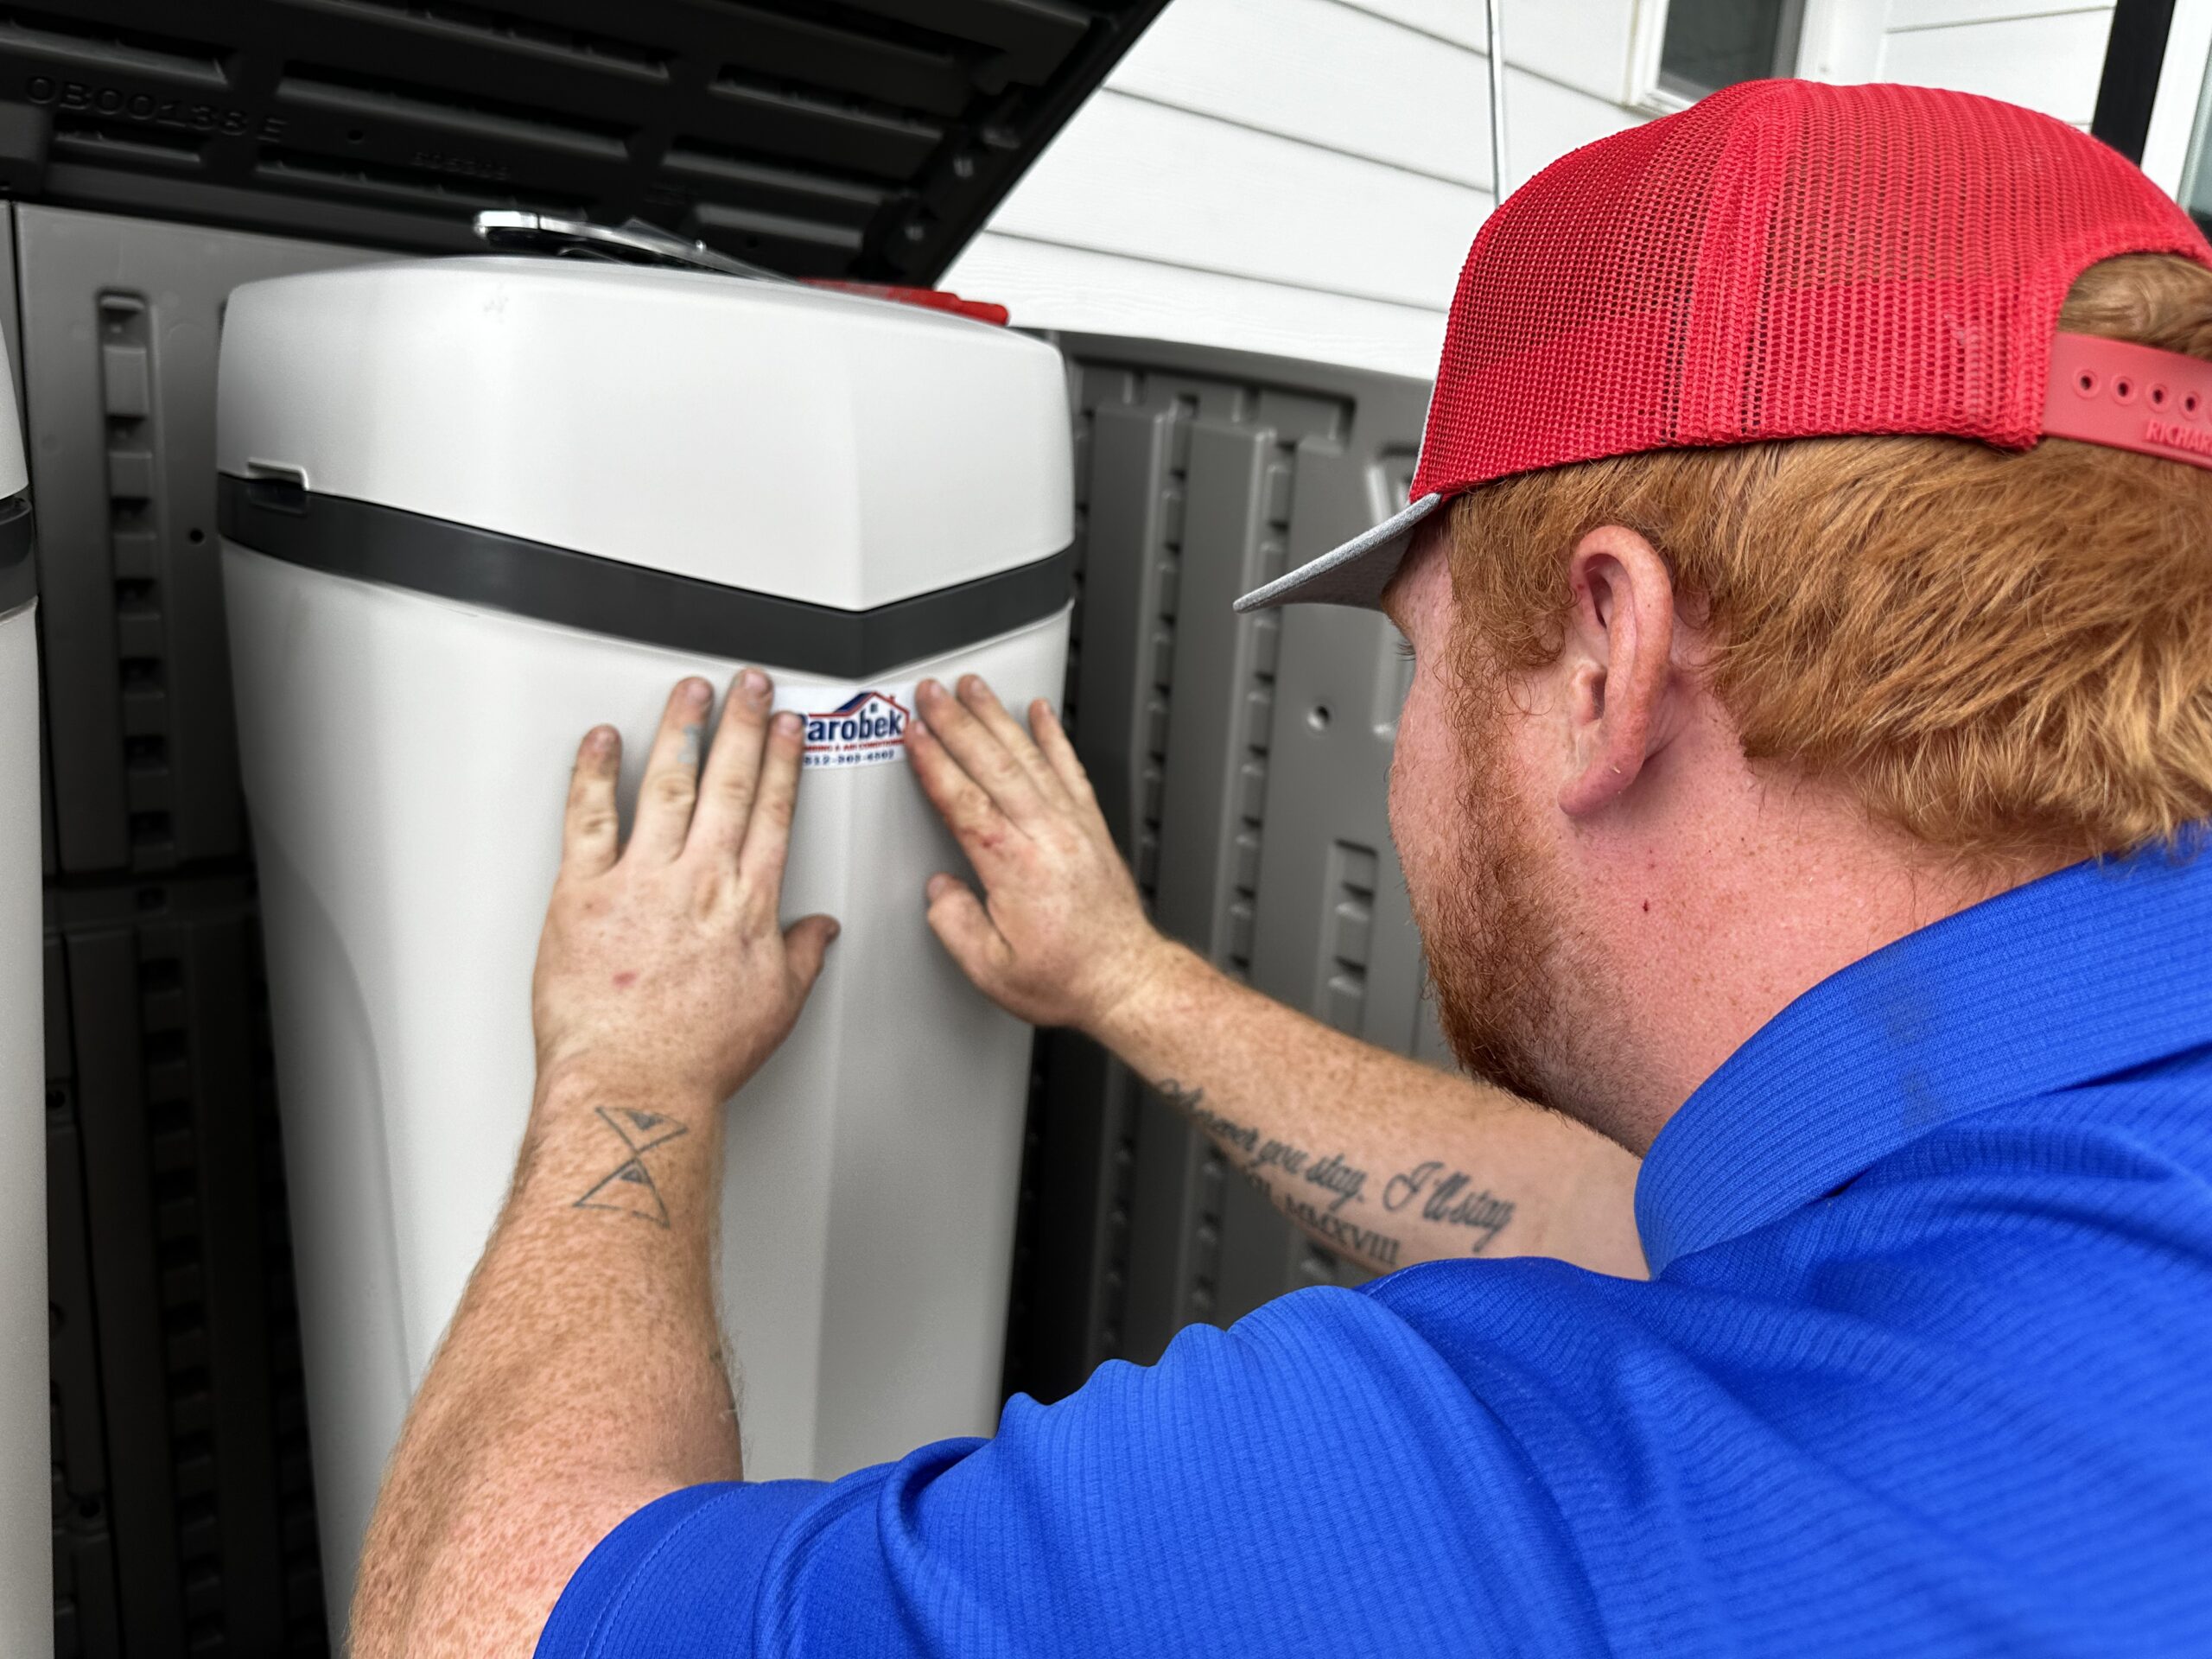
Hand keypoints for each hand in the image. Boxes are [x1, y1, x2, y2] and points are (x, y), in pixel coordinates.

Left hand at [532, 671, 838, 1106]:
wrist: (636, 1086)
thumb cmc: (697, 1058)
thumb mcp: (776, 1008)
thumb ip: (801, 958)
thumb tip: (819, 934)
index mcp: (748, 904)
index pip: (774, 812)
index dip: (783, 762)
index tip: (787, 728)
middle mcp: (700, 881)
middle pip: (730, 783)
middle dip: (744, 724)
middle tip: (749, 686)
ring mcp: (641, 881)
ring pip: (668, 785)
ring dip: (683, 730)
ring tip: (692, 692)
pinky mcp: (583, 895)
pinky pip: (589, 819)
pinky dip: (596, 774)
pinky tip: (605, 742)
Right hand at [907, 675, 1172, 1032]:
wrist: (1126, 981)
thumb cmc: (1066, 978)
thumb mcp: (991, 970)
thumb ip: (955, 925)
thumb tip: (940, 889)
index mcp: (1013, 867)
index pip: (963, 800)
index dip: (934, 762)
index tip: (913, 733)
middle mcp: (1046, 836)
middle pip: (993, 764)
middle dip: (957, 722)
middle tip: (931, 692)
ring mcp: (1073, 826)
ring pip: (1029, 756)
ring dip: (997, 717)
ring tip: (972, 687)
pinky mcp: (1092, 827)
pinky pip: (1071, 769)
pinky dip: (1054, 736)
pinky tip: (1042, 713)